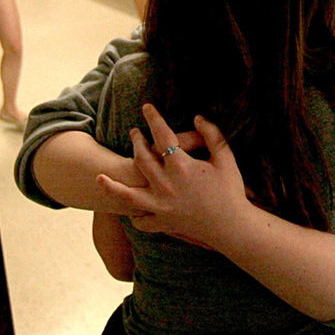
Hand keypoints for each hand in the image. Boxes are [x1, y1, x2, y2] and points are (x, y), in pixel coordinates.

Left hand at [96, 104, 249, 246]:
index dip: (154, 119)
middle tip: (134, 131)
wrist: (232, 227)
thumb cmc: (231, 191)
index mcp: (181, 167)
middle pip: (141, 158)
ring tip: (101, 175)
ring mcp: (160, 206)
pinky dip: (132, 214)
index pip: (162, 135)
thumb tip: (197, 117)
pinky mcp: (162, 222)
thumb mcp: (225, 158)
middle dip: (136, 141)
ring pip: (127, 193)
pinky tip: (125, 209)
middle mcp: (166, 185)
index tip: (147, 107)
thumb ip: (212, 134)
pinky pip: (139, 219)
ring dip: (112, 184)